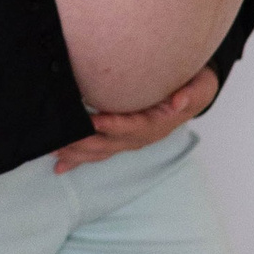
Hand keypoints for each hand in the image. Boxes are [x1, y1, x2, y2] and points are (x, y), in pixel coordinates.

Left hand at [53, 67, 217, 173]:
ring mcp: (132, 140)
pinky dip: (81, 159)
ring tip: (54, 155)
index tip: (94, 120)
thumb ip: (189, 93)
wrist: (195, 94)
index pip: (134, 126)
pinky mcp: (124, 139)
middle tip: (60, 142)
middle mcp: (143, 136)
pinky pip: (101, 151)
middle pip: (111, 143)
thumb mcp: (200, 86)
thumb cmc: (195, 87)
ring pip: (102, 151)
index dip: (114, 124)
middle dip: (85, 144)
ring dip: (78, 155)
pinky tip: (61, 166)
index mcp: (159, 123)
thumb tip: (177, 102)